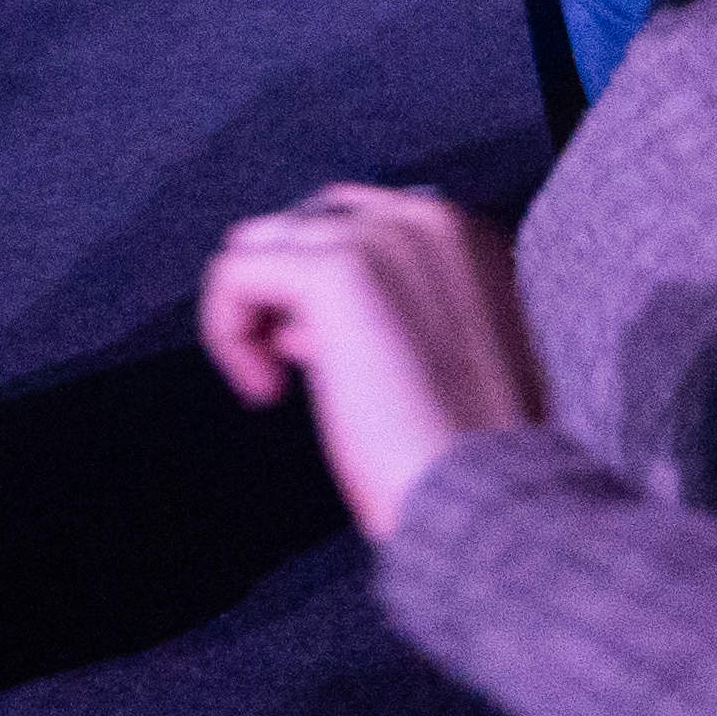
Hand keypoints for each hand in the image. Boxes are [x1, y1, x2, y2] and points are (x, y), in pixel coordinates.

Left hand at [197, 185, 550, 539]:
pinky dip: (227, 332)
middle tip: (289, 367)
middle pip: (302, 227)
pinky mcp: (336, 269)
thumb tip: (307, 326)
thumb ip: (390, 319)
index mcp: (464, 239)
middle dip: (282, 293)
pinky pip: (234, 272)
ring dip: (252, 315)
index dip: (321, 291)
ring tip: (276, 382)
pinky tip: (265, 389)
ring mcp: (381, 237)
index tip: (324, 355)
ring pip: (260, 245)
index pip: (354, 225)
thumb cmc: (474, 456)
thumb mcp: (446, 364)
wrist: (489, 493)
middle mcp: (426, 222)